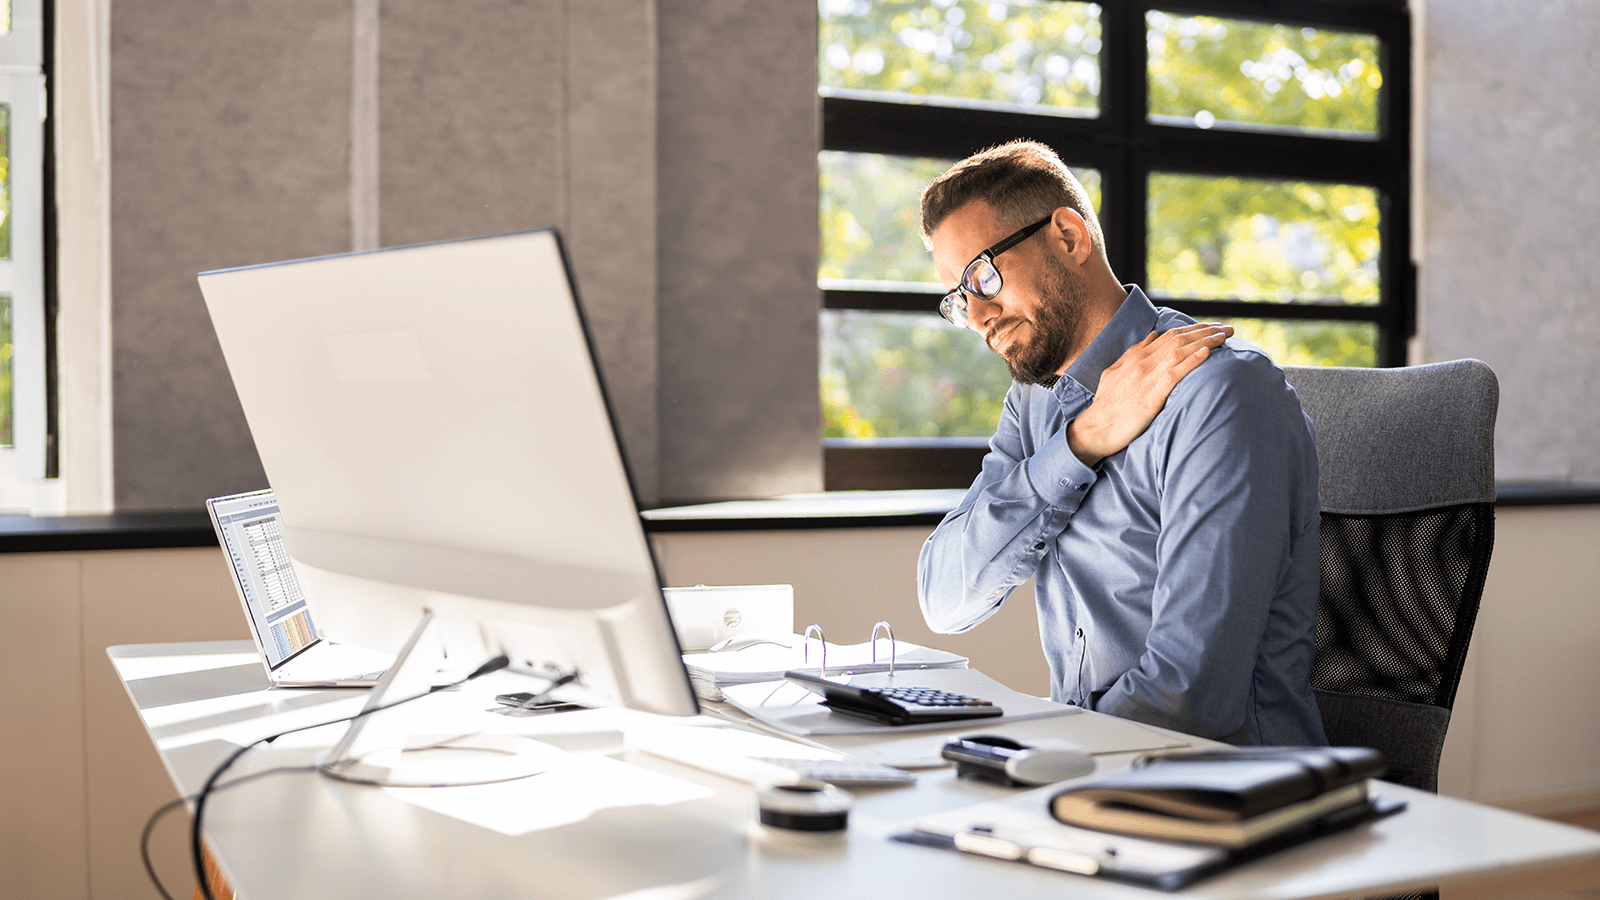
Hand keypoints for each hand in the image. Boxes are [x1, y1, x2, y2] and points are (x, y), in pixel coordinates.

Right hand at [1067, 323, 1233, 466]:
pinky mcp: (1151, 396)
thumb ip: (1133, 353)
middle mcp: (1142, 363)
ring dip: (1205, 341)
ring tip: (1225, 336)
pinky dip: (1192, 361)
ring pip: (1180, 352)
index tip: (1211, 326)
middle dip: (1206, 331)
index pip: (1169, 336)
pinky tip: (1207, 353)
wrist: (1095, 428)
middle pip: (1179, 340)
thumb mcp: (1114, 372)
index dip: (1193, 329)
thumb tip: (1153, 335)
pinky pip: (1175, 374)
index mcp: (1135, 357)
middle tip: (1227, 328)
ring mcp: (1147, 378)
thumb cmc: (1106, 404)